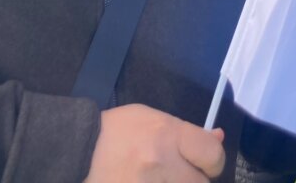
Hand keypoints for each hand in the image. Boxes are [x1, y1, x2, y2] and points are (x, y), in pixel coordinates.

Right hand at [85, 104, 224, 182]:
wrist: (78, 151)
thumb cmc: (118, 131)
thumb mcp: (153, 119)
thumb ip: (186, 132)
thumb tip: (217, 137)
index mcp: (167, 136)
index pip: (212, 154)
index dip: (213, 160)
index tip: (205, 162)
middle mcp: (160, 163)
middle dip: (195, 179)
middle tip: (181, 173)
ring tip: (163, 178)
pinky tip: (149, 182)